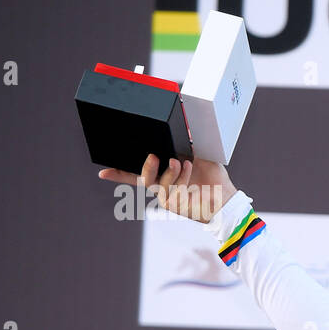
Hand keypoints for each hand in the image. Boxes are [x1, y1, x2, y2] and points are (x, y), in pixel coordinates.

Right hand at [97, 154, 234, 222]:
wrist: (226, 197)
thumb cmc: (213, 177)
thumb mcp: (199, 154)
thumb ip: (187, 141)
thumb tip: (182, 124)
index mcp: (163, 173)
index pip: (136, 174)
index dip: (118, 173)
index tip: (102, 173)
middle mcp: (162, 185)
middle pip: (140, 178)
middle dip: (144, 166)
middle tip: (153, 156)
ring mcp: (167, 196)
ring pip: (155, 183)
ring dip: (167, 170)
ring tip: (178, 162)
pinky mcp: (174, 205)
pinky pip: (171, 189)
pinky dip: (180, 177)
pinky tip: (188, 168)